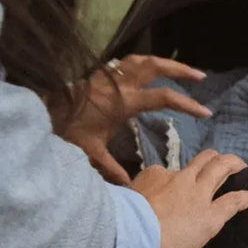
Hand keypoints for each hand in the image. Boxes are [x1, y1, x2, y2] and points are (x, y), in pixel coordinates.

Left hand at [56, 54, 211, 183]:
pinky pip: (128, 62)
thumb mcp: (90, 151)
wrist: (42, 109)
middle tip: (200, 77)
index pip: (163, 97)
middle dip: (180, 69)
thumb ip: (112, 168)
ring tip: (178, 69)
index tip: (205, 111)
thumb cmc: (66, 129)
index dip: (186, 104)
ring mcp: (109, 73)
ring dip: (163, 63)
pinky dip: (143, 63)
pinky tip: (147, 71)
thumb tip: (129, 187)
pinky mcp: (101, 72)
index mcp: (124, 100)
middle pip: (156, 66)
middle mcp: (120, 82)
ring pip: (142, 59)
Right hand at [130, 150, 247, 247]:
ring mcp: (198, 194)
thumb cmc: (122, 223)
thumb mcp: (124, 202)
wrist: (134, 235)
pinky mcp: (212, 214)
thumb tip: (135, 206)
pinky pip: (233, 200)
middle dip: (212, 158)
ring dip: (232, 165)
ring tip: (241, 166)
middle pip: (201, 160)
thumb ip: (134, 200)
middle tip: (219, 161)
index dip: (173, 179)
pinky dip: (245, 197)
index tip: (173, 188)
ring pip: (219, 169)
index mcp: (155, 175)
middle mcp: (180, 178)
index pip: (167, 173)